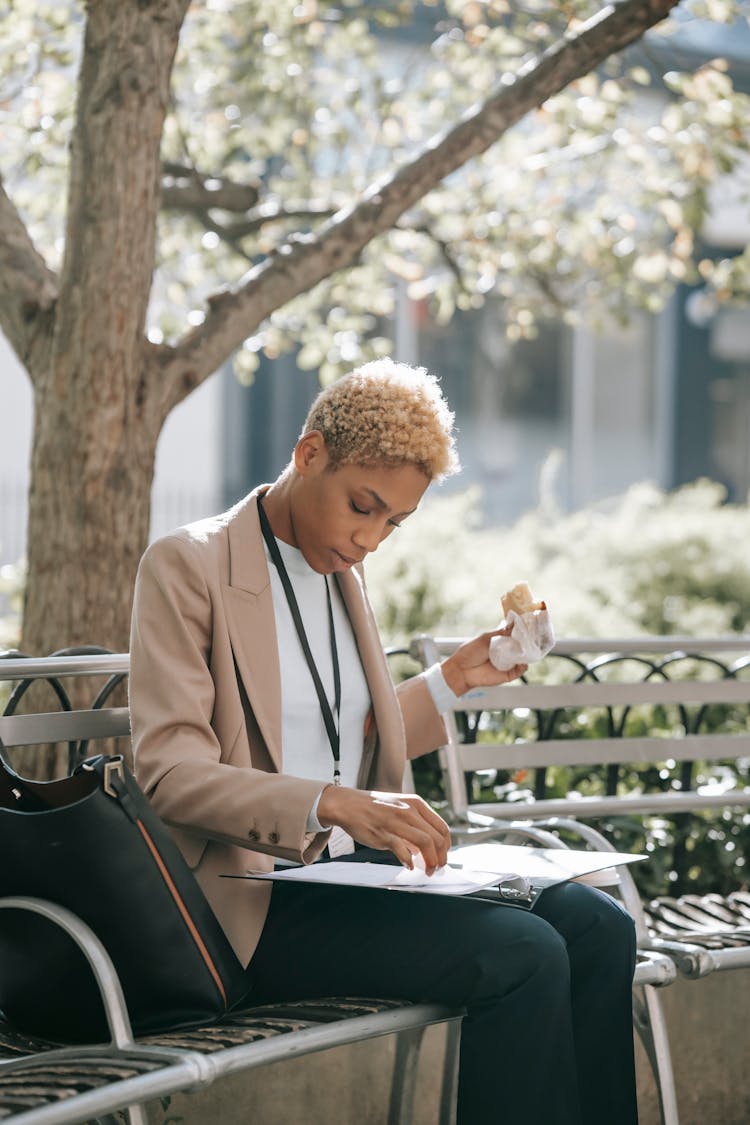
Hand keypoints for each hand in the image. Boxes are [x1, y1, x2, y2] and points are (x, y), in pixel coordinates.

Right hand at [317, 786, 450, 874]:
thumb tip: (427, 848)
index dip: (446, 846)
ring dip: (430, 862)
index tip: (443, 856)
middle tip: (437, 868)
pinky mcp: (384, 834)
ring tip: (427, 870)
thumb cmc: (374, 808)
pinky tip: (409, 865)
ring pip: (426, 844)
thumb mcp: (400, 807)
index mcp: (416, 804)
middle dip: (441, 858)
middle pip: (437, 838)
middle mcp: (409, 811)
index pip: (442, 827)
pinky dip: (410, 862)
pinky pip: (403, 851)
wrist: (347, 804)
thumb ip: (415, 824)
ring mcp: (396, 822)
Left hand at [440, 627, 526, 696]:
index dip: (521, 633)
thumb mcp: (486, 638)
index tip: (528, 627)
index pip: (514, 637)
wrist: (461, 670)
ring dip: (526, 654)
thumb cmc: (470, 653)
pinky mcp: (507, 675)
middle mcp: (504, 653)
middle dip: (526, 643)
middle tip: (532, 638)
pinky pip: (519, 671)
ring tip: (528, 649)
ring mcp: (507, 664)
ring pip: (522, 659)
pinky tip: (522, 662)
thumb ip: (502, 632)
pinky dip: (523, 666)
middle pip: (520, 647)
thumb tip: (515, 624)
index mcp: (499, 643)